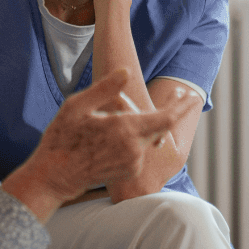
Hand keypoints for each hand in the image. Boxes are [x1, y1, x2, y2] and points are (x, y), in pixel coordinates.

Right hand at [1, 69, 174, 221]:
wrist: (55, 177)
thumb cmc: (61, 139)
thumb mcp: (76, 106)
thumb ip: (105, 89)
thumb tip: (126, 71)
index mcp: (124, 130)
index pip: (165, 119)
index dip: (181, 106)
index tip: (193, 95)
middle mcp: (134, 149)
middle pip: (162, 127)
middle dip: (173, 110)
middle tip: (179, 93)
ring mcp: (133, 163)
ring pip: (148, 136)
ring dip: (143, 123)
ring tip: (113, 115)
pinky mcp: (129, 171)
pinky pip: (139, 148)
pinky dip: (136, 136)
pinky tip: (112, 133)